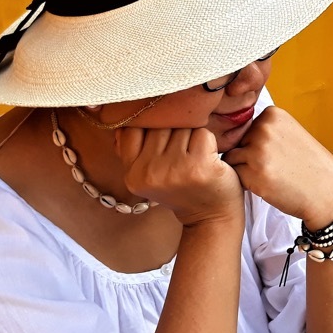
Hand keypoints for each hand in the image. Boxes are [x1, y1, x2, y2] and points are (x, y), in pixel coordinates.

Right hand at [115, 126, 242, 226]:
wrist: (211, 217)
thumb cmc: (181, 188)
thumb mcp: (148, 173)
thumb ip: (133, 147)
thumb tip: (121, 115)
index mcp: (132, 175)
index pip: (132, 129)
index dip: (149, 127)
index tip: (162, 138)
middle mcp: (149, 173)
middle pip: (159, 124)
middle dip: (174, 130)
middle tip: (182, 153)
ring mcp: (174, 170)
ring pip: (182, 126)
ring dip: (191, 135)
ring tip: (194, 157)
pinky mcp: (199, 166)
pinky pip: (202, 133)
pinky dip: (208, 141)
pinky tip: (208, 159)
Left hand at [222, 107, 332, 227]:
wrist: (326, 191)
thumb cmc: (308, 164)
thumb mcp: (290, 132)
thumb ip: (265, 128)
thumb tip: (231, 133)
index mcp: (273, 114)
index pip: (245, 127)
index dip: (255, 144)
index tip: (276, 152)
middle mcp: (263, 128)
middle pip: (236, 142)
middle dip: (248, 156)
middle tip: (274, 166)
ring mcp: (258, 151)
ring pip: (232, 158)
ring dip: (244, 169)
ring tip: (269, 175)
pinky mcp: (254, 174)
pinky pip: (235, 175)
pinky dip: (246, 182)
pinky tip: (267, 184)